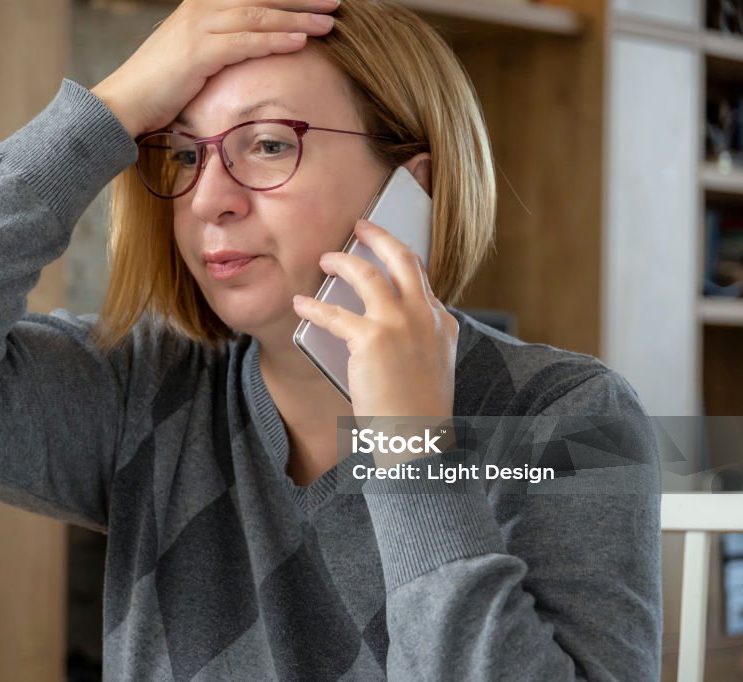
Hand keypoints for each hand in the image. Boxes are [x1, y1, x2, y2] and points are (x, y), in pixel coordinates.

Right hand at [91, 0, 338, 137]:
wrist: (123, 103)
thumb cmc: (159, 87)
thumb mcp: (193, 56)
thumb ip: (221, 44)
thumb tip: (249, 48)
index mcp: (202, 4)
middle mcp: (201, 7)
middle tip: (335, 0)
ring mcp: (198, 27)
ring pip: (258, 14)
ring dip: (298, 17)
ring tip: (329, 23)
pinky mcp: (198, 52)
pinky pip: (245, 41)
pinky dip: (275, 39)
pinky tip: (300, 41)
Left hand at [292, 218, 457, 418]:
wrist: (416, 440)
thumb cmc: (416, 412)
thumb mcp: (429, 368)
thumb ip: (415, 340)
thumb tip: (381, 326)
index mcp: (442, 325)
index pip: (421, 280)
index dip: (401, 261)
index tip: (385, 251)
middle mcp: (426, 317)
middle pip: (403, 259)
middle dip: (380, 236)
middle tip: (361, 226)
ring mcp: (400, 324)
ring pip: (368, 274)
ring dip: (343, 260)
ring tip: (325, 258)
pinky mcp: (372, 339)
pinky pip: (334, 313)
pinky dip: (314, 306)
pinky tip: (301, 303)